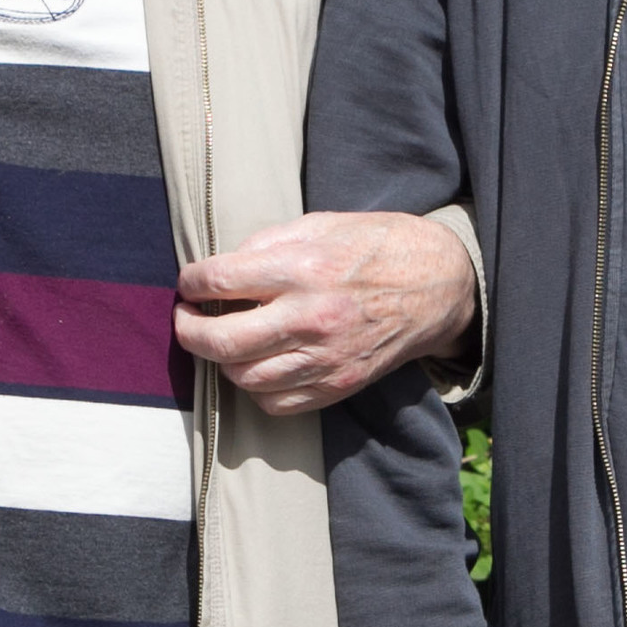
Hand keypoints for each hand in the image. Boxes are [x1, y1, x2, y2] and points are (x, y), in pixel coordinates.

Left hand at [175, 211, 475, 417]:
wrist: (441, 286)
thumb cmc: (380, 246)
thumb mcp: (323, 224)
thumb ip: (268, 243)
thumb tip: (222, 269)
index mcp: (305, 268)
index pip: (221, 281)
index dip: (191, 282)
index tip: (188, 283)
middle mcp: (312, 317)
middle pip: (221, 341)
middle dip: (189, 331)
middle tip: (186, 318)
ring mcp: (326, 358)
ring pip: (243, 378)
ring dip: (221, 361)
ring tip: (222, 340)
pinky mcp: (339, 385)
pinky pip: (276, 403)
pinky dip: (254, 388)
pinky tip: (256, 365)